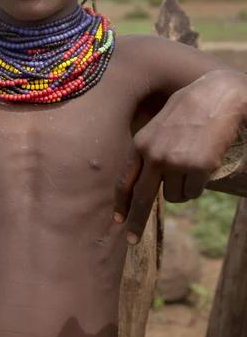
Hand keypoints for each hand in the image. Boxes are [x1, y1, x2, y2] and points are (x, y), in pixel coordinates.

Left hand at [114, 70, 245, 244]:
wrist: (217, 96)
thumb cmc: (189, 108)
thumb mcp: (158, 125)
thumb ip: (148, 150)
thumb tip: (145, 180)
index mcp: (140, 144)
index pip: (124, 180)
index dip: (121, 202)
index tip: (118, 219)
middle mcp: (154, 155)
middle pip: (142, 198)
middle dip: (136, 221)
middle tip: (132, 239)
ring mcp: (176, 162)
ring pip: (174, 197)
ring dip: (181, 190)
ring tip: (191, 165)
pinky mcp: (198, 168)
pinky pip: (193, 192)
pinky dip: (197, 186)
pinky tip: (202, 165)